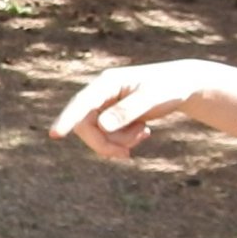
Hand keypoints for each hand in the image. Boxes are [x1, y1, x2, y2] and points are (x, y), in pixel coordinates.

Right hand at [49, 61, 201, 158]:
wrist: (182, 84)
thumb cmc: (169, 86)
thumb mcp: (152, 97)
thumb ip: (127, 110)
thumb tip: (101, 126)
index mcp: (106, 83)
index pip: (81, 103)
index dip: (66, 119)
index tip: (55, 135)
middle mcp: (100, 94)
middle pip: (85, 126)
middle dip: (104, 143)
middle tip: (127, 155)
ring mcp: (103, 106)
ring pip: (97, 134)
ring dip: (119, 141)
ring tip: (145, 133)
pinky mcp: (110, 116)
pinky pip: (107, 136)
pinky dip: (124, 141)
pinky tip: (144, 132)